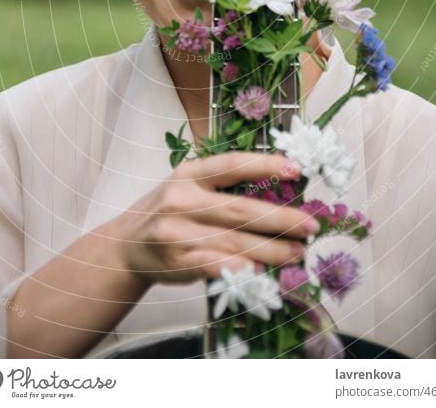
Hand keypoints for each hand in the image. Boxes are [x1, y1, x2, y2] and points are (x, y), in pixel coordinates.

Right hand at [113, 152, 318, 284]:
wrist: (124, 247)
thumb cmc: (166, 211)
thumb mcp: (186, 185)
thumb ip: (222, 185)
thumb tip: (279, 190)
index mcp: (188, 174)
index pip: (231, 164)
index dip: (265, 165)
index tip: (296, 169)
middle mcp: (181, 199)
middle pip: (240, 209)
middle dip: (281, 219)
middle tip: (310, 225)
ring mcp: (177, 232)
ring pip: (234, 241)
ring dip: (271, 249)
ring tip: (298, 252)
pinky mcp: (176, 262)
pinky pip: (214, 266)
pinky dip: (240, 268)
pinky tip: (261, 270)